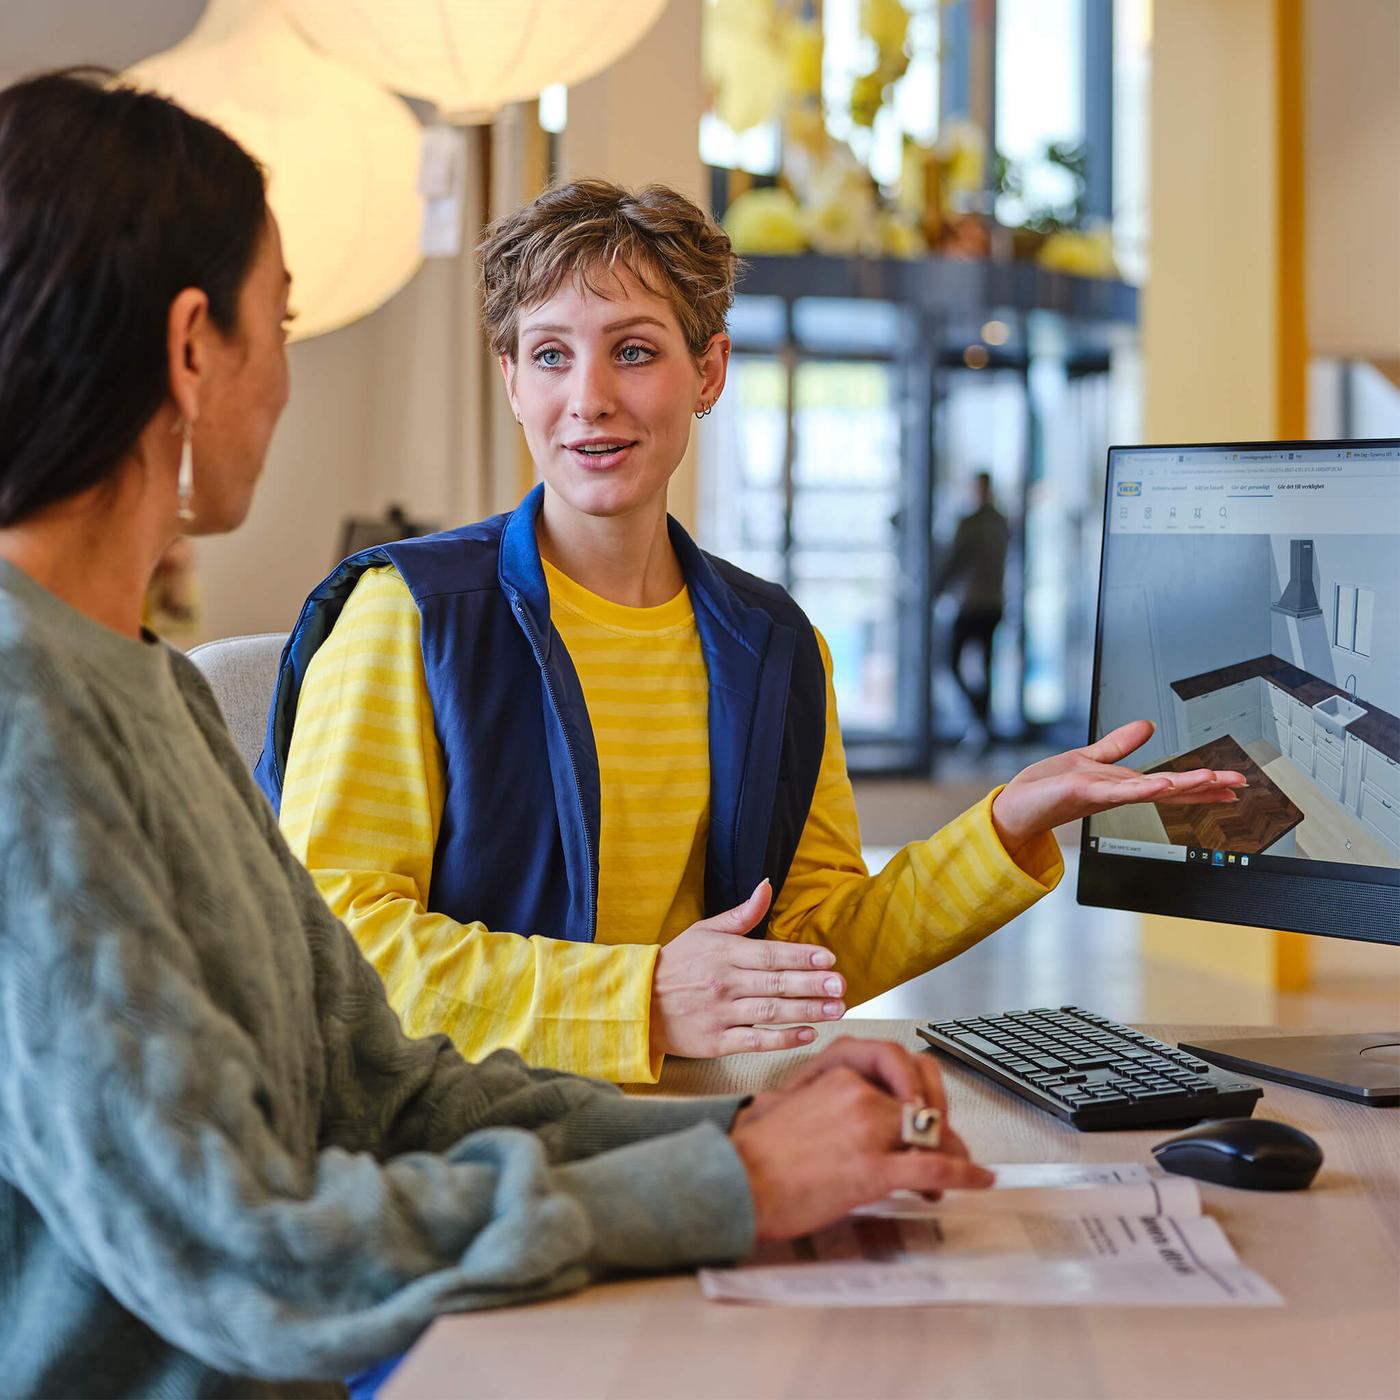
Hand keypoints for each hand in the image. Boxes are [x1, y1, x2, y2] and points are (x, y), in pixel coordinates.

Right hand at [650, 881, 846, 1057]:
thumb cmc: (677, 964)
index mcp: (723, 953)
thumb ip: (741, 914)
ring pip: (771, 1012)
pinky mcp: (716, 1041)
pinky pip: (755, 1041)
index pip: (770, 953)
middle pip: (776, 983)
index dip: (801, 956)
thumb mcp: (704, 931)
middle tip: (841, 985)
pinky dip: (783, 1039)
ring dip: (806, 1011)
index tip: (829, 958)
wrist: (639, 1003)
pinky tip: (808, 1033)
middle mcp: (724, 983)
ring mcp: (720, 1013)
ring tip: (835, 1009)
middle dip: (812, 984)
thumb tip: (767, 885)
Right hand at [730, 1067, 993, 1241]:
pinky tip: (979, 1178)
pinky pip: (934, 1167)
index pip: (899, 1068)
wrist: (735, 1180)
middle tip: (949, 1142)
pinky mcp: (873, 1169)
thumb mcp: (787, 1105)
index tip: (923, 1113)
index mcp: (838, 1073)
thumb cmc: (753, 1153)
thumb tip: (814, 1107)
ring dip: (954, 1151)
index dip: (921, 1091)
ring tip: (963, 1167)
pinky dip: (964, 1173)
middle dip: (944, 1119)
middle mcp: (858, 1094)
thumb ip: (813, 1098)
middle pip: (924, 1098)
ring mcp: (868, 1130)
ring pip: (933, 1131)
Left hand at [990, 719, 1246, 853]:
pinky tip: (1164, 785)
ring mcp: (1105, 794)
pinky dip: (1143, 788)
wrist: (1015, 807)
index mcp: (1123, 784)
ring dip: (1184, 786)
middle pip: (1170, 789)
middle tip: (1241, 784)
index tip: (1232, 783)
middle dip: (1206, 787)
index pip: (1170, 783)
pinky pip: (1121, 791)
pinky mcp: (1087, 792)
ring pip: (1152, 790)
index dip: (1201, 783)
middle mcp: (1119, 792)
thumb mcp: (1089, 758)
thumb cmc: (1046, 787)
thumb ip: (1119, 744)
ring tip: (1215, 780)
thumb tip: (1147, 726)